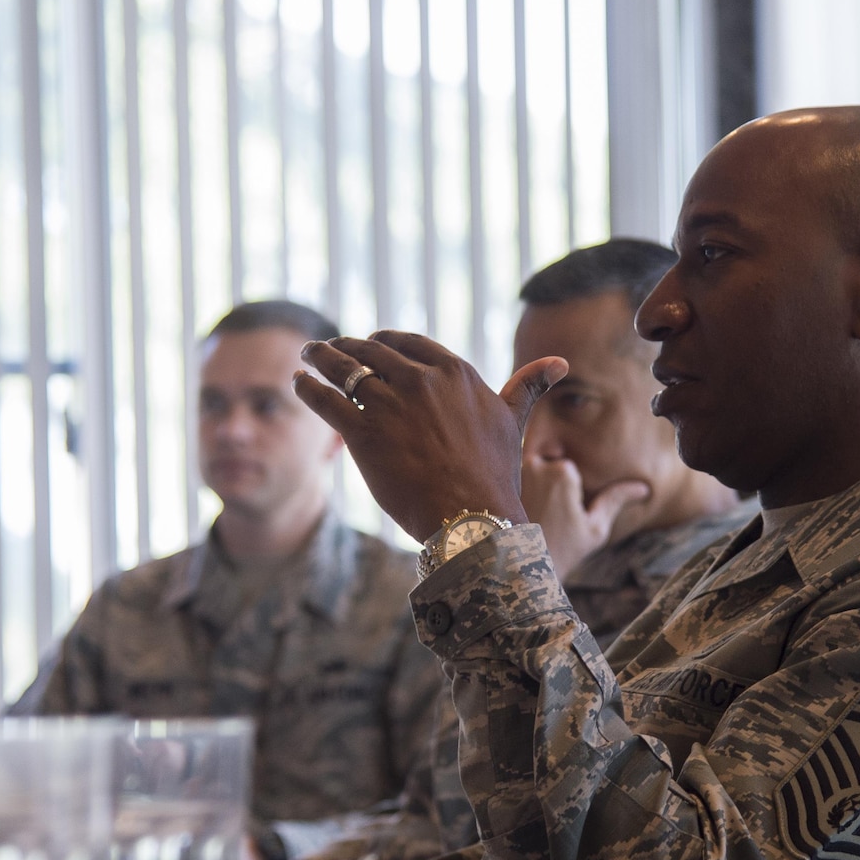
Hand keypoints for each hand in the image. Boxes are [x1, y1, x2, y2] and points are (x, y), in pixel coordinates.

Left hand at [294, 331, 566, 540]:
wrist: (472, 517)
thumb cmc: (493, 473)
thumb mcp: (510, 422)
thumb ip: (526, 386)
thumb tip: (560, 361)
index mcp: (454, 371)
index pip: (407, 342)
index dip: (384, 341)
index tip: (371, 344)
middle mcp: (420, 380)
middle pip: (371, 350)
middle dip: (346, 346)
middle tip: (329, 348)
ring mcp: (389, 404)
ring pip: (344, 368)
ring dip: (321, 357)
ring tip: (309, 355)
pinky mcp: (362, 433)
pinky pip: (325, 399)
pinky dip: (308, 387)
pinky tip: (299, 382)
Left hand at [522, 456, 650, 579]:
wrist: (521, 570)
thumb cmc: (563, 550)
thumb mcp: (596, 528)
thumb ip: (616, 500)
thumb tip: (643, 488)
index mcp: (561, 471)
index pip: (575, 467)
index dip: (576, 491)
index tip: (571, 512)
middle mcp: (535, 465)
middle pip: (555, 465)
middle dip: (557, 486)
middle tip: (556, 516)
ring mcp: (515, 474)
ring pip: (537, 472)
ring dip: (541, 489)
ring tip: (542, 516)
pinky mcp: (503, 486)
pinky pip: (520, 481)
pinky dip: (526, 495)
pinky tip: (529, 515)